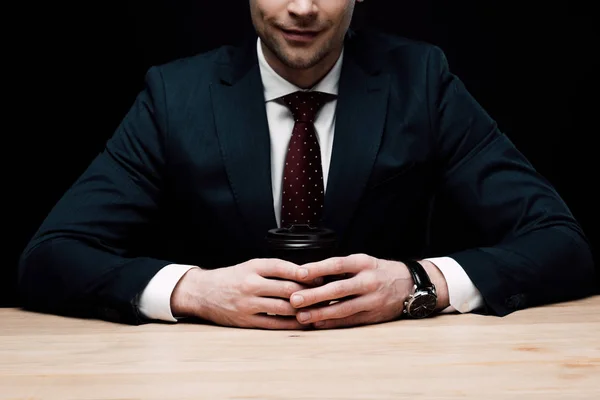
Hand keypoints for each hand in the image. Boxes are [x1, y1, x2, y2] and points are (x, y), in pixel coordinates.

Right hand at [170, 259, 310, 329]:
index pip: (283, 267)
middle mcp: (250, 284)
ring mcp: (248, 304)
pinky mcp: (246, 321)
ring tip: (318, 309)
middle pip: (287, 289)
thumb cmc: (232, 278)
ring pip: (283, 308)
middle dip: (308, 293)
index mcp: (253, 267)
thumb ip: (274, 269)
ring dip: (303, 309)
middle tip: (325, 294)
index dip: (304, 273)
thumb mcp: (251, 266)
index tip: (320, 276)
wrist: (203, 292)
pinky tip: (303, 322)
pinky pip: (274, 324)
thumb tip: (305, 274)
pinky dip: (291, 324)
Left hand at [290, 254, 448, 328]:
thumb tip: (308, 274)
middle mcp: (368, 281)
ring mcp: (372, 300)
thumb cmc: (377, 272)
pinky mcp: (373, 316)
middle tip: (294, 299)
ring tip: (301, 316)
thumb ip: (339, 269)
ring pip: (343, 308)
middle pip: (338, 289)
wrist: (409, 285)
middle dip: (314, 295)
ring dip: (320, 313)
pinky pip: (350, 321)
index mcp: (363, 263)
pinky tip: (317, 323)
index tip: (299, 273)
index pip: (337, 265)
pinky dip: (332, 323)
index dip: (317, 268)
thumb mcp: (362, 262)